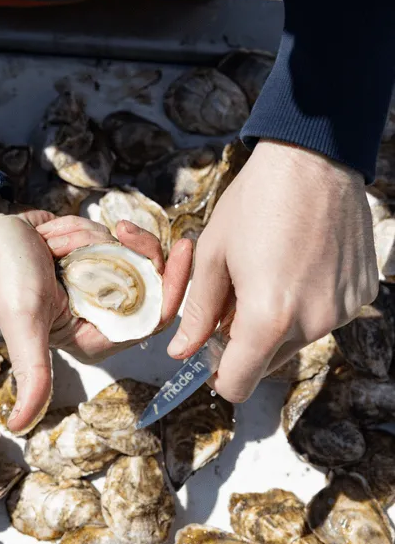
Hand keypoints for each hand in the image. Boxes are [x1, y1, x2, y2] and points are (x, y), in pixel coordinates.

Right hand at [0, 196, 191, 432]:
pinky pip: (116, 240)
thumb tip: (19, 428)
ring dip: (105, 238)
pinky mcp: (97, 259)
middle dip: (143, 252)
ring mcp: (102, 285)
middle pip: (154, 284)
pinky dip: (93, 229)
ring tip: (69, 239)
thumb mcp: (24, 323)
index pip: (152, 319)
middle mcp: (102, 315)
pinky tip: (64, 234)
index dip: (173, 289)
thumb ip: (32, 373)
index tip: (182, 253)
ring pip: (137, 257)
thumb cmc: (5, 274)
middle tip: (125, 231)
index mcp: (94, 337)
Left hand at [167, 139, 377, 402]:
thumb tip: (181, 351)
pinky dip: (309, 302)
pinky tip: (301, 262)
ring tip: (271, 270)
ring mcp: (342, 310)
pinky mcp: (361, 294)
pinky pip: (326, 315)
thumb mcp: (213, 255)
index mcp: (267, 318)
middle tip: (236, 298)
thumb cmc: (255, 201)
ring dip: (278, 321)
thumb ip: (198, 311)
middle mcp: (312, 323)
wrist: (313, 158)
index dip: (218, 375)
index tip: (210, 354)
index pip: (238, 384)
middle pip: (267, 363)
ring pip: (297, 339)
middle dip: (246, 343)